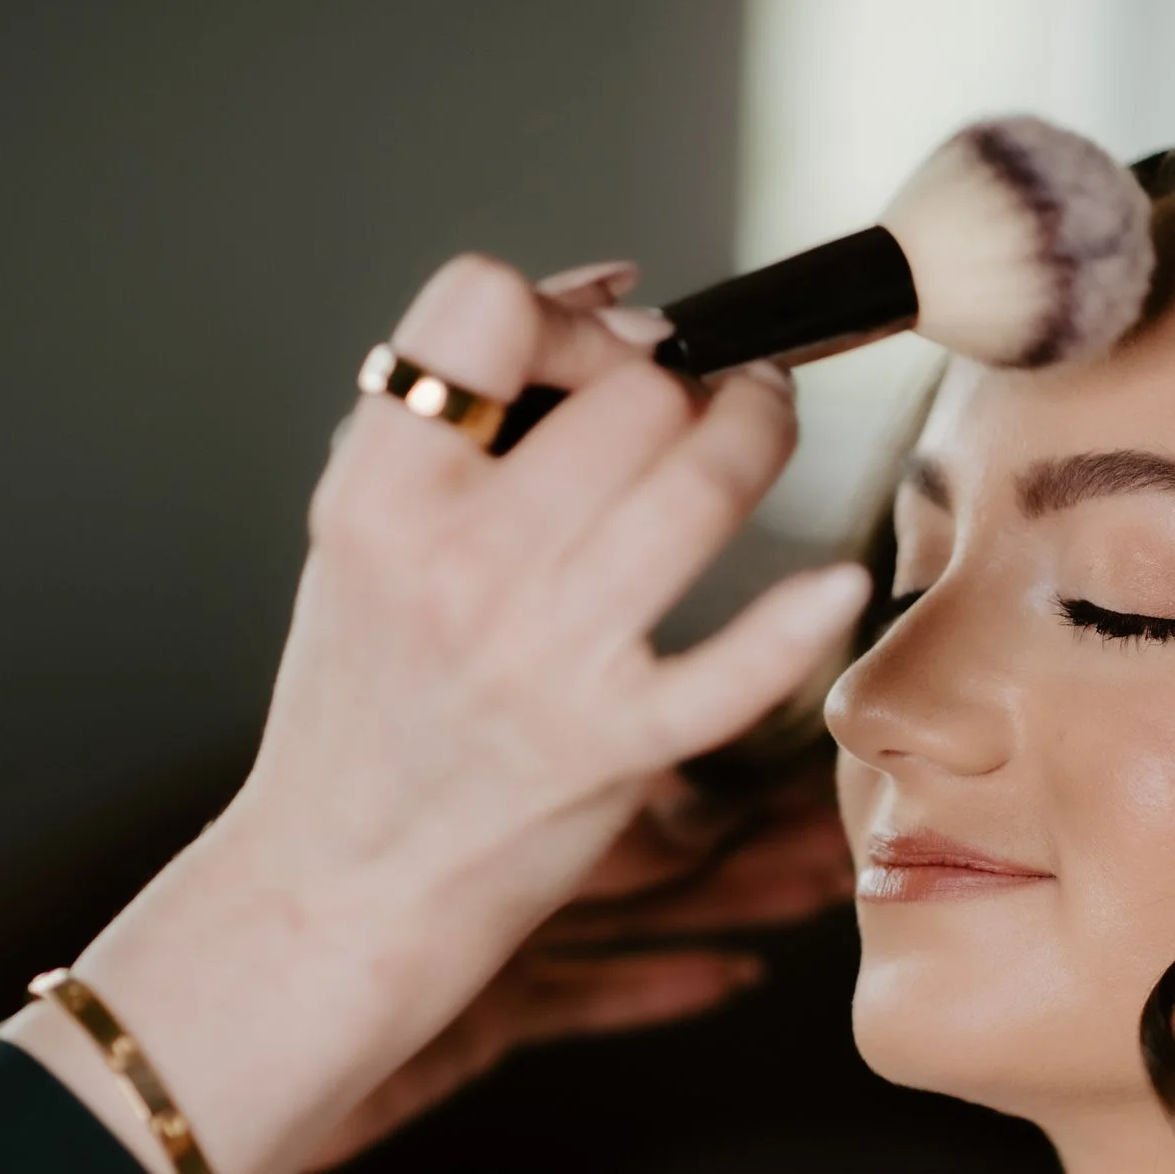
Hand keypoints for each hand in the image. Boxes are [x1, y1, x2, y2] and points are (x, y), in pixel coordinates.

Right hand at [14, 254, 869, 1173]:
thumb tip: (610, 290)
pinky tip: (835, 583)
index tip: (602, 346)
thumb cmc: (369, 695)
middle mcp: (454, 565)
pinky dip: (803, 616)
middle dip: (692, 370)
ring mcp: (539, 656)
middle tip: (712, 387)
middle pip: (630, 391)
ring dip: (759, 434)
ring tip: (762, 428)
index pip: (482, 307)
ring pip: (700, 484)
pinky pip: (737, 665)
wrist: (338, 883)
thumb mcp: (370, 533)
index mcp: (379, 495)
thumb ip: (466, 406)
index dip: (565, 309)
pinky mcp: (613, 745)